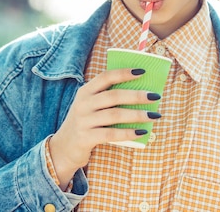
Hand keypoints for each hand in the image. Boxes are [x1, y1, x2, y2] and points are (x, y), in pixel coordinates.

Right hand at [48, 68, 160, 188]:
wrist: (64, 148)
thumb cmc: (85, 123)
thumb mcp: (91, 106)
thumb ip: (107, 98)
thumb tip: (141, 91)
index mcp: (85, 91)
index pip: (106, 77)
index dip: (124, 73)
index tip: (143, 71)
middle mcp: (83, 104)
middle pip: (114, 96)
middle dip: (137, 95)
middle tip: (155, 96)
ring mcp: (83, 121)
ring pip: (115, 115)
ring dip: (137, 114)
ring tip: (154, 115)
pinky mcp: (85, 138)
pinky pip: (111, 134)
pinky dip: (128, 133)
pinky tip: (142, 132)